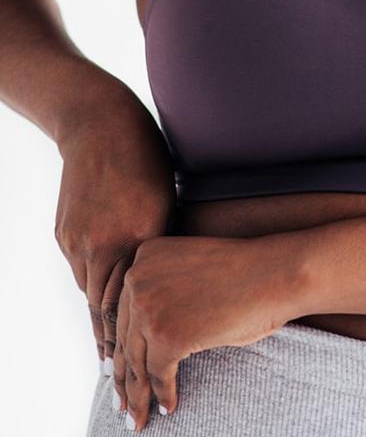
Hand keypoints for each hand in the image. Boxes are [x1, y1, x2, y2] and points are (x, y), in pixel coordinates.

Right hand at [54, 102, 176, 367]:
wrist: (98, 123)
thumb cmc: (145, 154)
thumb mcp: (165, 196)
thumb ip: (163, 239)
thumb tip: (171, 272)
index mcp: (135, 236)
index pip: (132, 300)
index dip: (134, 334)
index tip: (138, 361)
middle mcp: (102, 243)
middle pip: (105, 306)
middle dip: (112, 339)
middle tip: (118, 371)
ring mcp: (78, 239)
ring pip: (90, 289)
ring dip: (100, 315)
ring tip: (110, 346)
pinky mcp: (64, 232)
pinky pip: (80, 268)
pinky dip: (91, 285)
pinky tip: (100, 299)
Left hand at [111, 232, 308, 430]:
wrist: (274, 273)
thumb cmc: (243, 272)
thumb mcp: (189, 270)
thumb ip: (162, 288)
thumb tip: (144, 332)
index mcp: (144, 256)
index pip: (123, 311)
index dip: (118, 346)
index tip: (113, 371)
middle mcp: (138, 277)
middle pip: (125, 339)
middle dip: (124, 376)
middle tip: (121, 403)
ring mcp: (150, 306)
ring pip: (137, 362)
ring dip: (138, 395)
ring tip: (139, 417)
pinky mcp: (167, 335)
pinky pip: (159, 375)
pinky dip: (164, 395)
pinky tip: (169, 407)